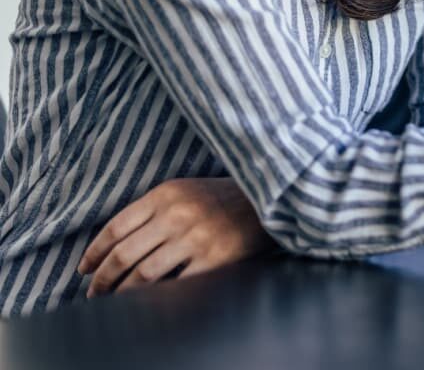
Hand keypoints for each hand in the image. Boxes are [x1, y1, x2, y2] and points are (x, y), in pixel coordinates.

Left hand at [78, 178, 273, 296]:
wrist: (268, 198)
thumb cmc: (222, 196)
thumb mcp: (186, 190)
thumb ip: (153, 210)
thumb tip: (114, 246)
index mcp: (166, 193)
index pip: (116, 227)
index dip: (95, 253)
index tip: (84, 270)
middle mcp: (178, 214)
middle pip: (124, 255)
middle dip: (102, 280)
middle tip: (93, 293)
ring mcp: (196, 237)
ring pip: (143, 275)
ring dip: (122, 294)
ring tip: (114, 302)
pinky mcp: (214, 259)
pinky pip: (174, 286)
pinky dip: (155, 299)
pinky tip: (146, 305)